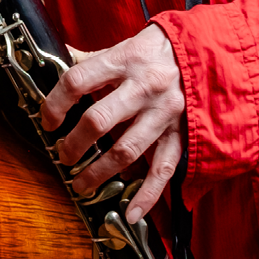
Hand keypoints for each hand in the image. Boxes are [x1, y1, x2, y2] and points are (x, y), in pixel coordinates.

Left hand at [39, 23, 185, 220]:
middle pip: (98, 120)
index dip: (55, 103)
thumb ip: (91, 61)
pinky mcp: (181, 133)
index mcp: (124, 60)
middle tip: (62, 156)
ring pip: (126, 150)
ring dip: (98, 172)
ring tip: (81, 185)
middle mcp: (144, 87)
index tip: (48, 120)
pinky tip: (131, 212)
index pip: (77, 81)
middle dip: (74, 144)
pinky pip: (163, 169)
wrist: (210, 50)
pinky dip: (147, 195)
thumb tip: (51, 64)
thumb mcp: (124, 46)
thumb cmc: (159, 50)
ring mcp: (164, 113)